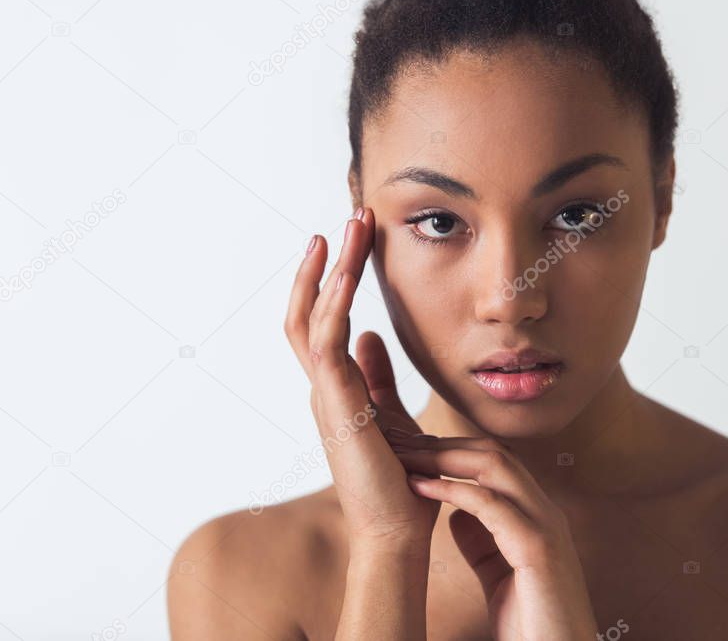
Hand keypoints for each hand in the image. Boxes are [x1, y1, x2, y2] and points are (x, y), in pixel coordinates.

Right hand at [285, 207, 439, 551]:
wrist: (398, 530)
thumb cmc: (398, 478)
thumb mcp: (388, 413)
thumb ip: (375, 376)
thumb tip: (370, 335)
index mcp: (334, 387)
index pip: (320, 320)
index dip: (328, 279)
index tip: (347, 239)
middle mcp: (322, 386)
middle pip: (308, 310)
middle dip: (326, 262)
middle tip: (349, 218)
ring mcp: (323, 395)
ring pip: (312, 318)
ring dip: (330, 271)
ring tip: (348, 228)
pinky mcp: (335, 404)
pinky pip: (326, 342)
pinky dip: (333, 304)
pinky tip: (346, 273)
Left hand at [384, 433, 599, 639]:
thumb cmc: (532, 626)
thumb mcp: (500, 576)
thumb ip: (484, 542)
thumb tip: (457, 515)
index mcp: (537, 517)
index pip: (497, 463)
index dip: (454, 450)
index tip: (413, 449)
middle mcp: (546, 513)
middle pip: (494, 453)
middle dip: (445, 443)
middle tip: (401, 441)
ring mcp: (545, 527)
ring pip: (495, 466)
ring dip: (444, 455)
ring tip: (405, 455)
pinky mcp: (538, 549)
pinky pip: (490, 504)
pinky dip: (452, 489)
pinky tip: (420, 487)